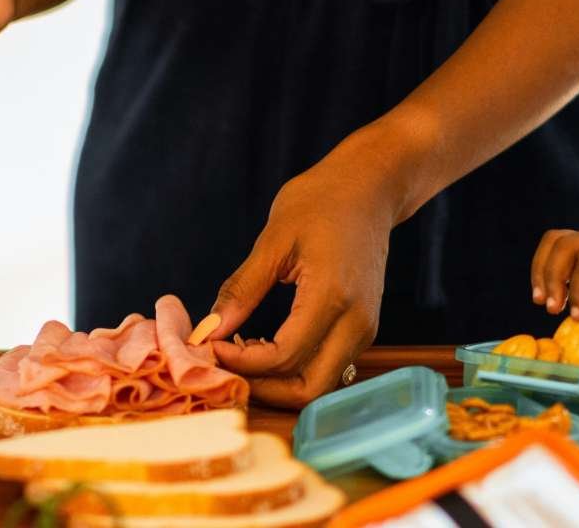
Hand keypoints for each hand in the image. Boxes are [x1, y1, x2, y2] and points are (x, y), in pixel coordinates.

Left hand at [205, 134, 400, 407]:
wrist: (369, 189)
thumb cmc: (321, 202)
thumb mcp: (273, 240)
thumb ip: (242, 290)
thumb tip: (209, 330)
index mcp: (333, 297)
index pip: (284, 356)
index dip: (242, 362)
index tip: (210, 345)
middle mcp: (357, 323)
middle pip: (308, 389)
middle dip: (261, 387)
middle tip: (223, 362)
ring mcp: (365, 329)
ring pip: (319, 384)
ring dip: (276, 380)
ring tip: (239, 350)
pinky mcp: (363, 328)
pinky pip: (327, 366)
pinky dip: (293, 367)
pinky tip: (262, 343)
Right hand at [530, 225, 578, 324]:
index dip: (578, 290)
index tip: (575, 317)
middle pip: (565, 245)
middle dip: (551, 277)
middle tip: (550, 309)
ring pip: (554, 241)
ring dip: (543, 270)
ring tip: (541, 300)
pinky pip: (558, 247)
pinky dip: (548, 268)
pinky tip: (549, 293)